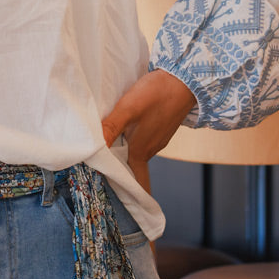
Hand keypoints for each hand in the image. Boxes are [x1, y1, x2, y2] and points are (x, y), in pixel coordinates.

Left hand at [101, 69, 196, 193]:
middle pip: (130, 167)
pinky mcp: (160, 128)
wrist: (185, 79)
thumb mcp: (128, 108)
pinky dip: (130, 141)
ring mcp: (157, 139)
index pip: (135, 181)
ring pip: (135, 152)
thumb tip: (93, 148)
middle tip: (98, 171)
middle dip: (117, 171)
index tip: (113, 198)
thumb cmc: (157, 94)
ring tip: (104, 150)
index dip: (125, 191)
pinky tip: (122, 131)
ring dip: (122, 153)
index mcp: (140, 151)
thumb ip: (111, 127)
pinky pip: (142, 141)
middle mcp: (150, 149)